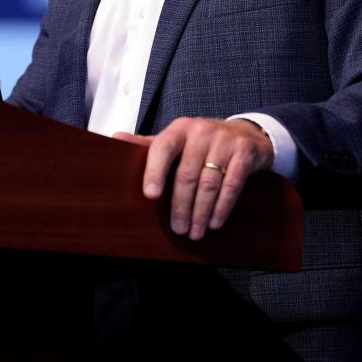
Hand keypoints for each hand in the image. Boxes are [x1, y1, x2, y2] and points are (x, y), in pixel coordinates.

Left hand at [114, 118, 273, 240]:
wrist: (247, 134)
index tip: (150, 196)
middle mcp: (202, 131)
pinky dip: (222, 207)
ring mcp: (225, 141)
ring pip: (209, 183)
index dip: (155, 171)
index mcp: (180, 129)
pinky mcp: (245, 153)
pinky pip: (231, 184)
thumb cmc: (203, 143)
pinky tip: (214, 222)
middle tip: (178, 229)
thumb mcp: (176, 140)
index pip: (162, 148)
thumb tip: (115, 138)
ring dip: (200, 212)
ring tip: (194, 232)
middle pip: (186, 174)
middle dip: (180, 206)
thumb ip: (148, 144)